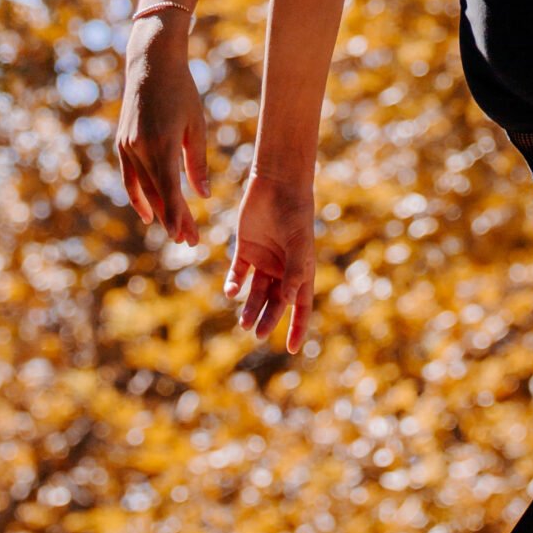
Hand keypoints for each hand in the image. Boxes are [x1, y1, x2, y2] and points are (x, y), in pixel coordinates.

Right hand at [117, 21, 209, 243]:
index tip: (184, 237)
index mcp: (162, 143)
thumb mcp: (197, 125)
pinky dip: (138, 196)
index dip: (177, 215)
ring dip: (159, 211)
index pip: (170, 189)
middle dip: (174, 219)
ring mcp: (128, 147)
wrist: (150, 64)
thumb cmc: (182, 91)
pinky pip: (130, 177)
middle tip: (190, 241)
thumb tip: (201, 196)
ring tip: (176, 231)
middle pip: (158, 193)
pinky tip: (148, 212)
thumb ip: (197, 162)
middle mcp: (141, 148)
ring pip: (144, 189)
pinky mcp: (122, 144)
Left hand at [226, 172, 316, 351]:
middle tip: (255, 333)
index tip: (291, 349)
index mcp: (301, 269)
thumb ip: (294, 270)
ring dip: (249, 306)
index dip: (297, 326)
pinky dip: (235, 283)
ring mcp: (263, 259)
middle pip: (275, 301)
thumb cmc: (295, 212)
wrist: (277, 183)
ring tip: (242, 321)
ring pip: (255, 291)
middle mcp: (282, 268)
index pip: (300, 305)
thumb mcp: (298, 243)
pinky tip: (231, 292)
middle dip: (267, 318)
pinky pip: (239, 272)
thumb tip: (289, 300)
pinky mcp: (245, 248)